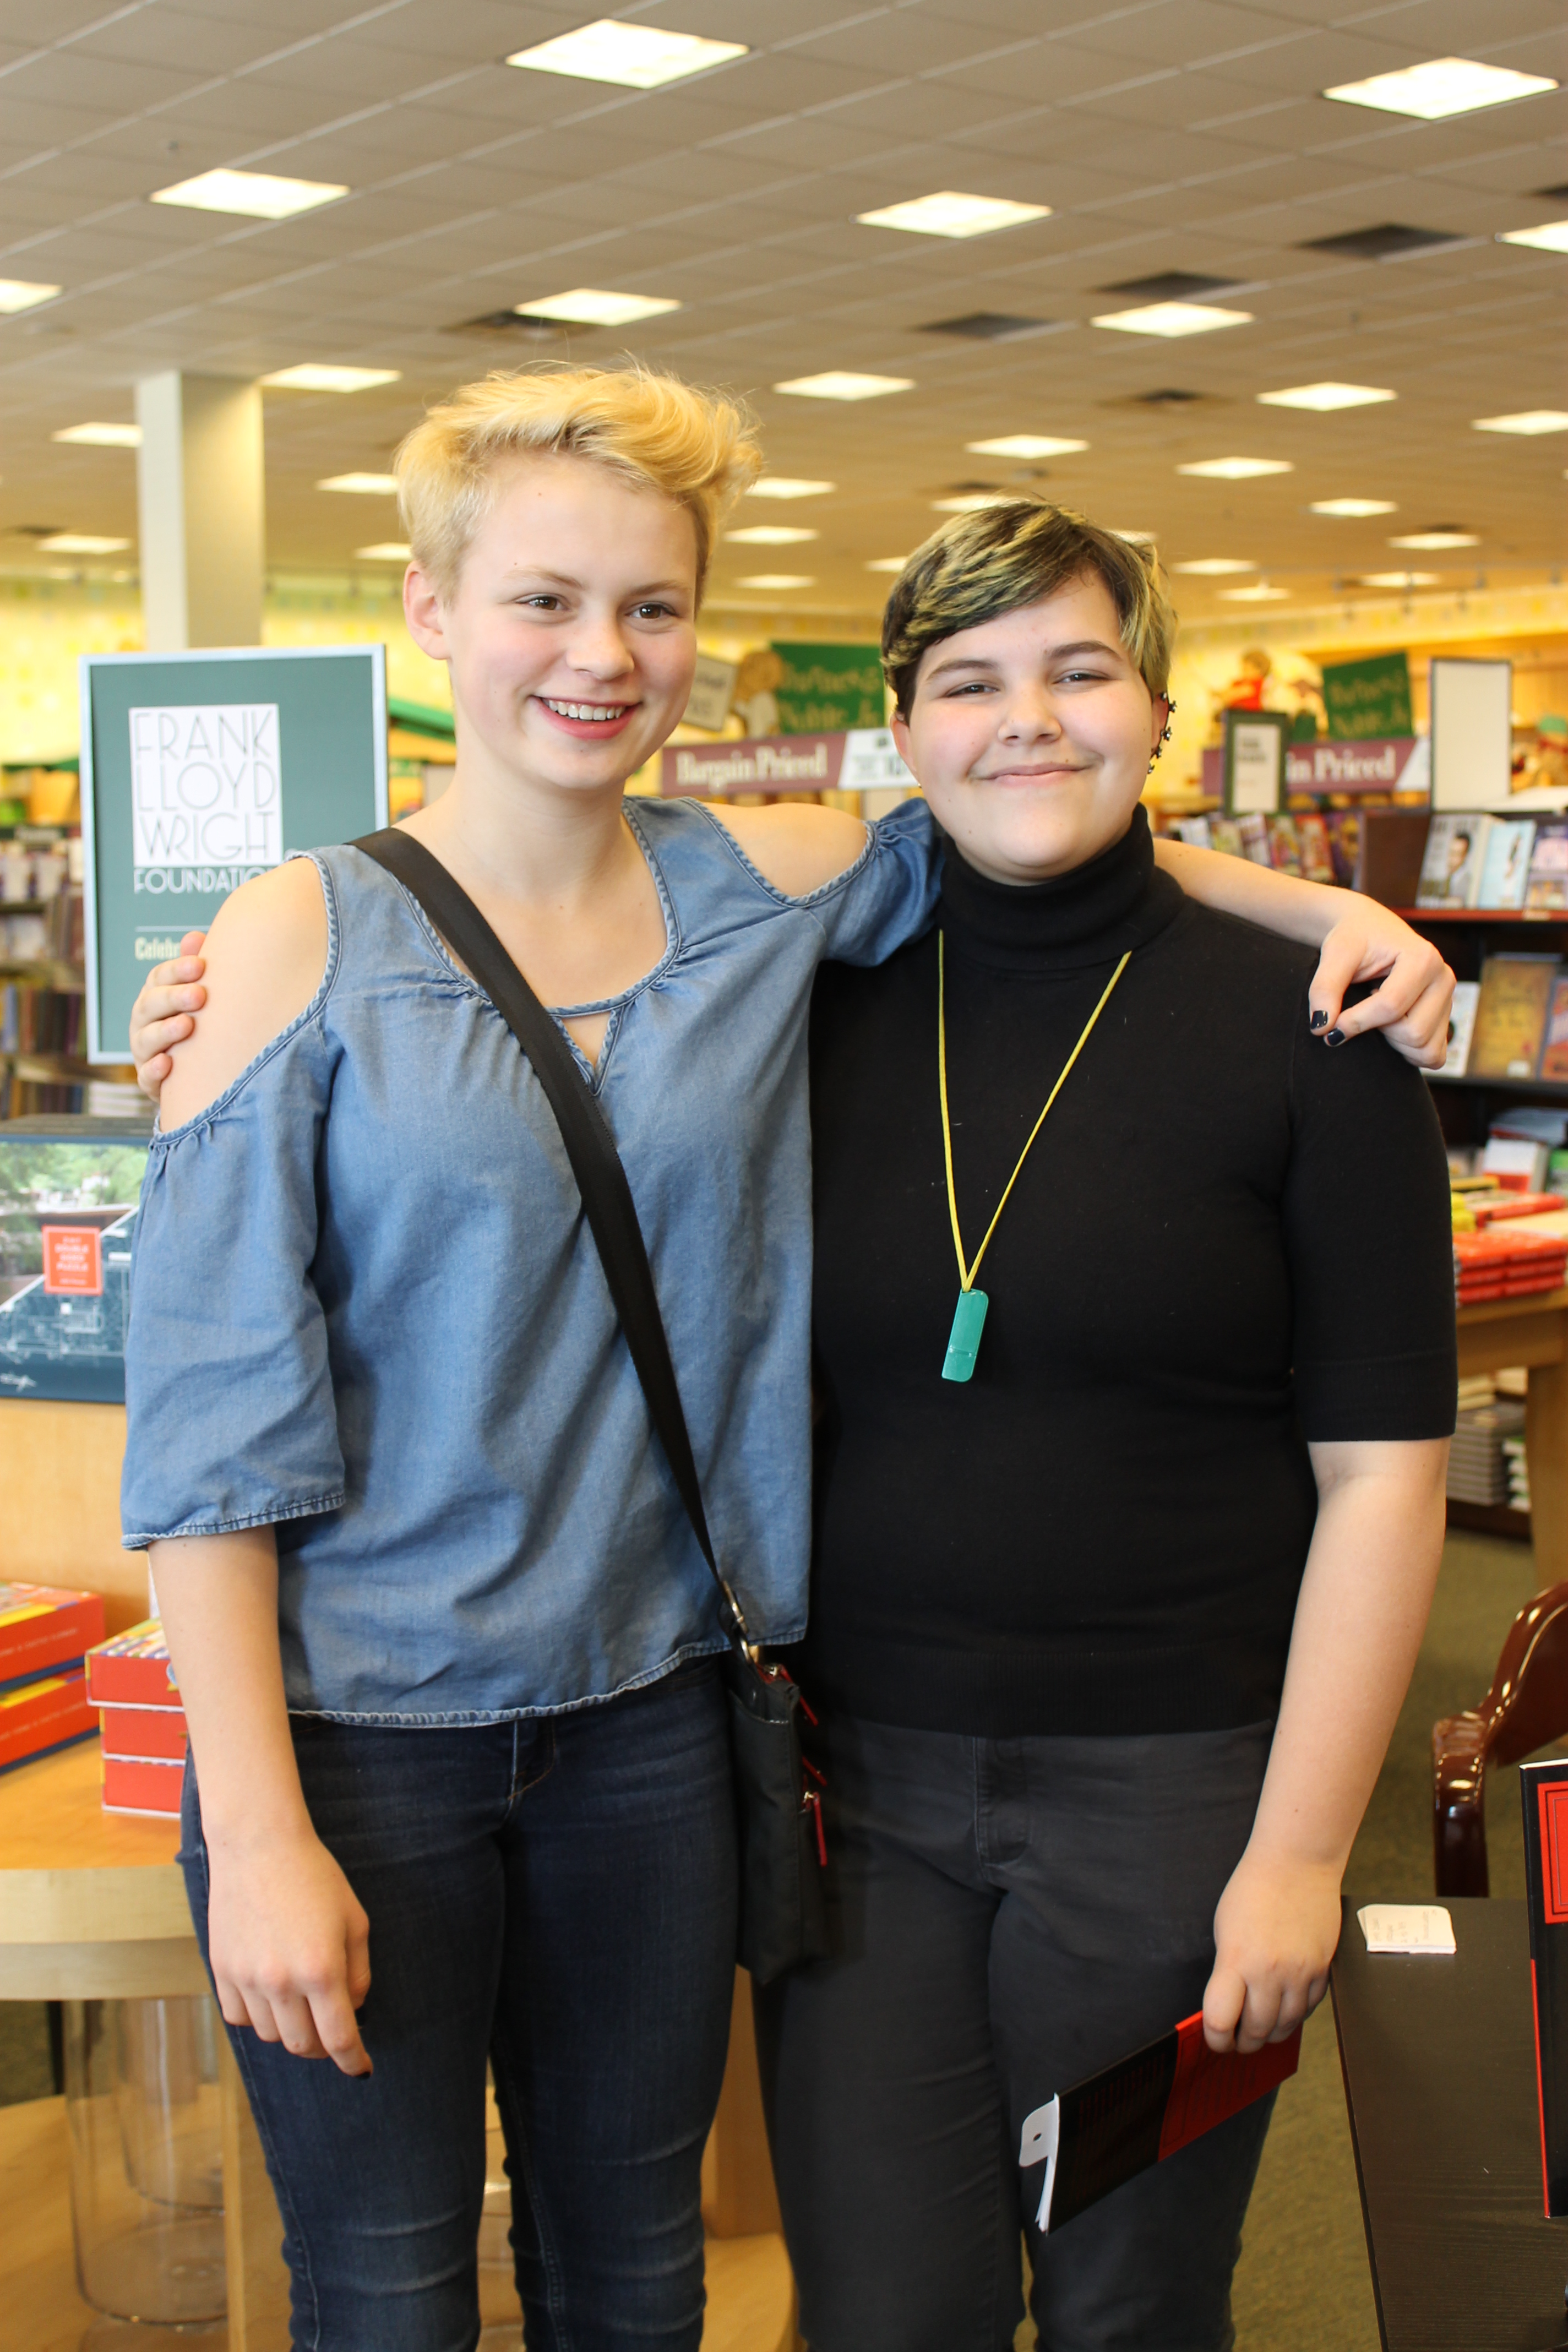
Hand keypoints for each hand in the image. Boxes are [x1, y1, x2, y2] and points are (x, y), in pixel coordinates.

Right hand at [130, 932, 207, 1099]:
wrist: (197, 1071)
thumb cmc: (199, 1021)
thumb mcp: (198, 993)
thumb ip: (194, 967)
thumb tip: (195, 937)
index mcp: (155, 996)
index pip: (159, 978)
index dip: (177, 970)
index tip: (201, 964)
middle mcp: (143, 1021)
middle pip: (150, 1005)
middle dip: (173, 998)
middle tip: (200, 995)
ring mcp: (144, 1052)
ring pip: (146, 1039)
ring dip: (165, 1031)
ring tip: (187, 1025)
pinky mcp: (149, 1081)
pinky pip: (146, 1076)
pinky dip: (154, 1071)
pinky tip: (167, 1064)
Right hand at [206, 1823, 372, 2075]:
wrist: (259, 1845)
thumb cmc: (315, 1877)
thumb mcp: (354, 1920)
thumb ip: (359, 1972)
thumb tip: (353, 2010)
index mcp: (321, 1970)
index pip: (339, 2038)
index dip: (354, 2060)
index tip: (362, 2068)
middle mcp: (281, 1982)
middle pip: (303, 2045)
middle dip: (323, 2047)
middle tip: (332, 2030)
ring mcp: (246, 1979)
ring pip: (271, 2035)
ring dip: (291, 2029)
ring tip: (302, 2002)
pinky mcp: (220, 1970)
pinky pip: (239, 2017)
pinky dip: (258, 2016)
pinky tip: (271, 1994)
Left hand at [1202, 1849, 1341, 2054]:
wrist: (1297, 1863)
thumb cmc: (1254, 1889)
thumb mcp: (1225, 1929)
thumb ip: (1227, 1969)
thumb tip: (1228, 2006)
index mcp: (1236, 1959)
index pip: (1220, 2021)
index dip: (1215, 2039)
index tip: (1215, 2040)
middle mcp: (1269, 1972)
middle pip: (1256, 2031)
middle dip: (1243, 2043)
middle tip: (1237, 2041)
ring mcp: (1300, 1973)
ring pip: (1285, 2027)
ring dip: (1270, 2033)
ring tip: (1260, 2028)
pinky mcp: (1323, 1971)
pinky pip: (1308, 2010)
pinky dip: (1294, 2016)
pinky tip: (1284, 2008)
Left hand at [1308, 903, 1453, 1069]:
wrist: (1369, 929)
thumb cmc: (1354, 937)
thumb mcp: (1335, 954)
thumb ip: (1325, 988)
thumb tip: (1321, 1026)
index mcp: (1423, 958)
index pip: (1392, 1007)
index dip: (1356, 1022)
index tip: (1332, 1026)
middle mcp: (1443, 979)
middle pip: (1414, 1033)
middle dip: (1379, 1032)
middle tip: (1362, 1012)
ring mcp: (1448, 1000)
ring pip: (1426, 1049)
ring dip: (1394, 1044)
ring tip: (1377, 1018)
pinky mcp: (1445, 1018)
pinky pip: (1434, 1055)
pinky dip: (1410, 1053)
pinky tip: (1391, 1031)